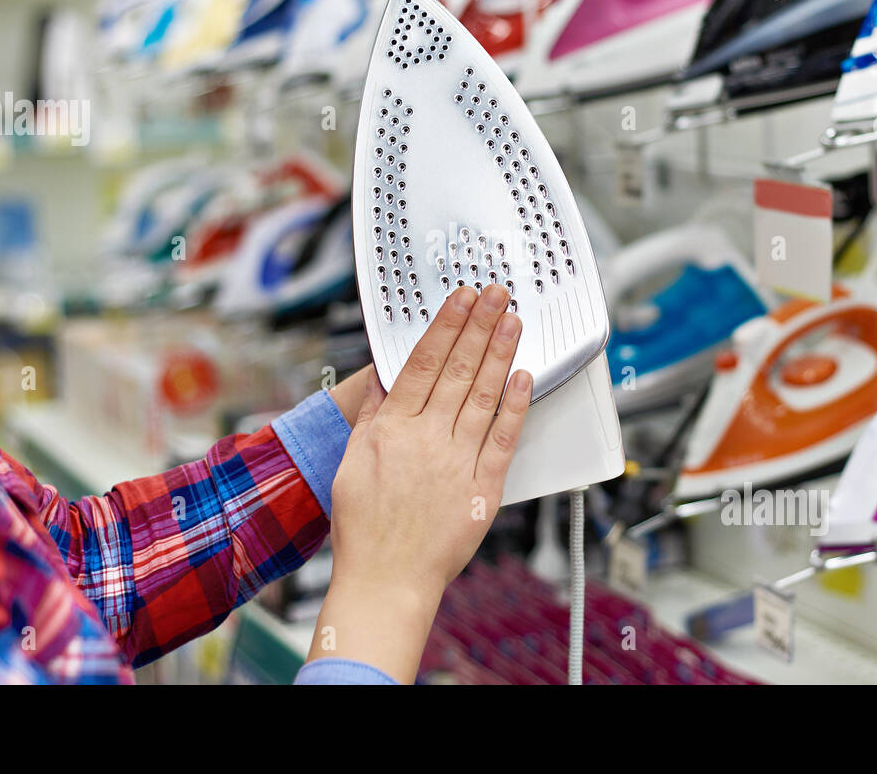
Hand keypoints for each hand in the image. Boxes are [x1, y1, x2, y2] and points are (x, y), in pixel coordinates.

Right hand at [307, 283, 532, 681]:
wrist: (386, 581)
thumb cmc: (366, 529)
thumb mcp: (352, 462)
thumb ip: (373, 416)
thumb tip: (385, 376)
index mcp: (392, 430)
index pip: (423, 363)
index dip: (446, 326)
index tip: (461, 298)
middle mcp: (426, 439)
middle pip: (458, 370)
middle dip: (480, 326)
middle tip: (497, 294)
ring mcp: (457, 462)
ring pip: (484, 396)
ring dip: (500, 354)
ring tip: (512, 321)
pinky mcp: (483, 489)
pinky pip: (503, 439)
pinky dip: (515, 407)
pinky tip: (523, 378)